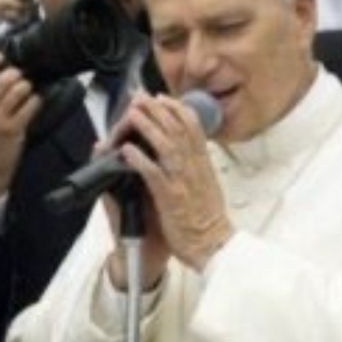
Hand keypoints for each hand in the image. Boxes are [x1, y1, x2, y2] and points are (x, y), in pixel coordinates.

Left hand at [103, 92, 232, 285]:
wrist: (214, 244)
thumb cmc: (208, 218)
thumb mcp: (208, 183)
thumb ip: (197, 164)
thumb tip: (189, 149)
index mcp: (203, 162)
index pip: (193, 125)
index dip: (176, 108)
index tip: (162, 98)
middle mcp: (194, 167)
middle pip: (177, 128)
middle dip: (157, 109)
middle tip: (141, 97)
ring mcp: (182, 180)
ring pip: (166, 145)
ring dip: (148, 127)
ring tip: (132, 114)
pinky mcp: (171, 197)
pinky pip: (154, 174)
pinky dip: (140, 159)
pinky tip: (127, 150)